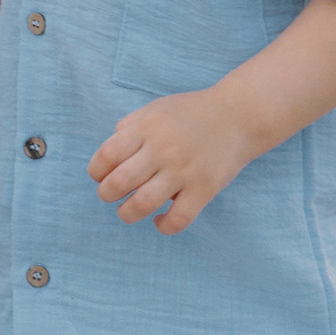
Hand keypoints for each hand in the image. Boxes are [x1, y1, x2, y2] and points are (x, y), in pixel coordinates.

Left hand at [87, 89, 256, 234]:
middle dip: (106, 194)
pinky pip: (179, 219)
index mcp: (147, 128)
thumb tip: (109, 151)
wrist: (239, 115)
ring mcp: (184, 171)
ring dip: (127, 213)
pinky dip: (163, 226)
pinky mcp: (204, 189)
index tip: (100, 176)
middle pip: (119, 182)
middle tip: (111, 195)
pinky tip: (159, 220)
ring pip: (143, 204)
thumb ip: (131, 125)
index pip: (107, 155)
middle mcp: (163, 150)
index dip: (96, 171)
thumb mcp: (157, 108)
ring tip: (128, 211)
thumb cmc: (193, 112)